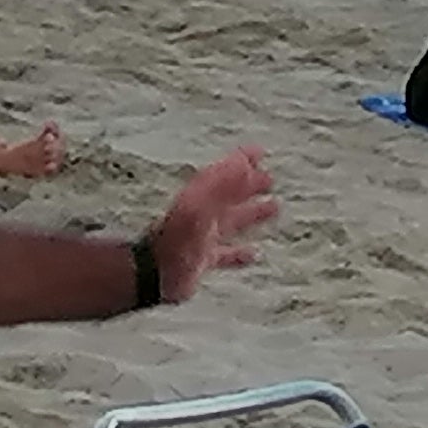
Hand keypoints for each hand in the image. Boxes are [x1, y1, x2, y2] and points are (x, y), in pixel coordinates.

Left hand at [147, 146, 276, 300]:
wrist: (154, 275)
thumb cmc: (175, 242)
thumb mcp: (199, 208)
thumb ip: (220, 185)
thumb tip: (242, 162)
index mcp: (197, 199)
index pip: (221, 174)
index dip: (239, 161)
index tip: (259, 152)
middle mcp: (199, 216)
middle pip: (227, 196)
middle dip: (249, 185)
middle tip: (270, 179)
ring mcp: (201, 238)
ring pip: (231, 222)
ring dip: (252, 214)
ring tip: (274, 207)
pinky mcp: (202, 261)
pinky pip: (226, 254)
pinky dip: (241, 253)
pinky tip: (254, 254)